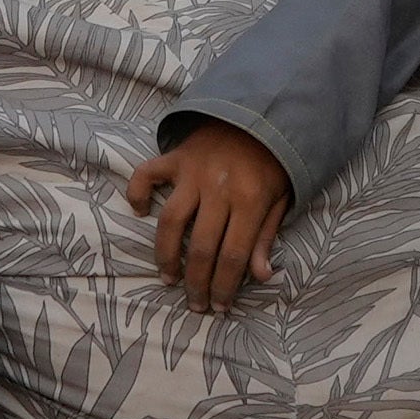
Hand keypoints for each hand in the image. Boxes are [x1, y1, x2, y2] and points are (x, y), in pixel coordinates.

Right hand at [125, 120, 290, 308]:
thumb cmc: (273, 162)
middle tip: (195, 304)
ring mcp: (193, 173)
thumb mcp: (281, 199)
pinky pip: (147, 175)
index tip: (220, 307)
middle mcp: (219, 189)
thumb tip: (261, 276)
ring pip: (170, 222)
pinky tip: (140, 211)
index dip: (225, 287)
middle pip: (201, 248)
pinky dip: (138, 193)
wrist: (261, 111)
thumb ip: (266, 236)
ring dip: (166, 256)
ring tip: (169, 278)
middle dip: (197, 283)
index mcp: (250, 201)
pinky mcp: (175, 158)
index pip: (233, 256)